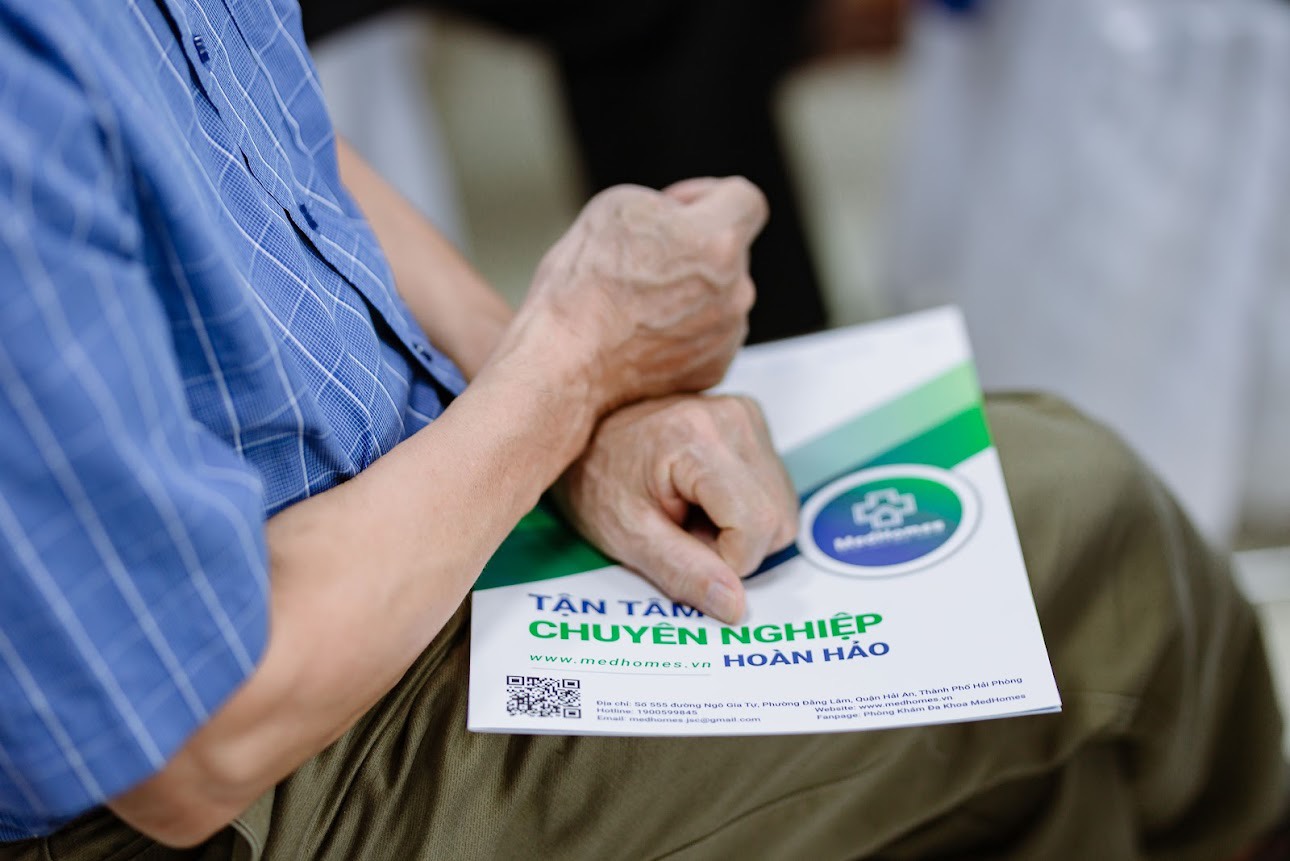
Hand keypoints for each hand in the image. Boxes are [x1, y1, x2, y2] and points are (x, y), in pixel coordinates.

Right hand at [514, 177, 767, 415]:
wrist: (565, 364)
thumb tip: (688, 221)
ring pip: (720, 295)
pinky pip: (707, 335)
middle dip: (693, 247)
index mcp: (720, 242)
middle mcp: (737, 291)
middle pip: (728, 250)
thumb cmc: (584, 283)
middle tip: (640, 261)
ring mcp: (728, 335)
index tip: (676, 209)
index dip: (709, 195)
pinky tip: (640, 333)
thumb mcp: (619, 206)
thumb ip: (672, 203)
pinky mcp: (713, 369)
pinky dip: (682, 330)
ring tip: (635, 303)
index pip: (746, 199)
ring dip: (689, 290)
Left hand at [555, 394, 797, 623]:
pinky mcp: (751, 424)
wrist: (583, 437)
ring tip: (689, 512)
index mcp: (698, 437)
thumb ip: (683, 572)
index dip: (726, 559)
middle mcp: (733, 418)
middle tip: (681, 530)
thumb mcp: (628, 535)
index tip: (681, 547)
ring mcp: (746, 417)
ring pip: (781, 509)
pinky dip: (743, 510)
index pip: (756, 524)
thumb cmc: (596, 478)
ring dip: (741, 530)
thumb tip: (734, 605)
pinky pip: (774, 491)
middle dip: (735, 546)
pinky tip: (703, 499)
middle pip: (776, 519)